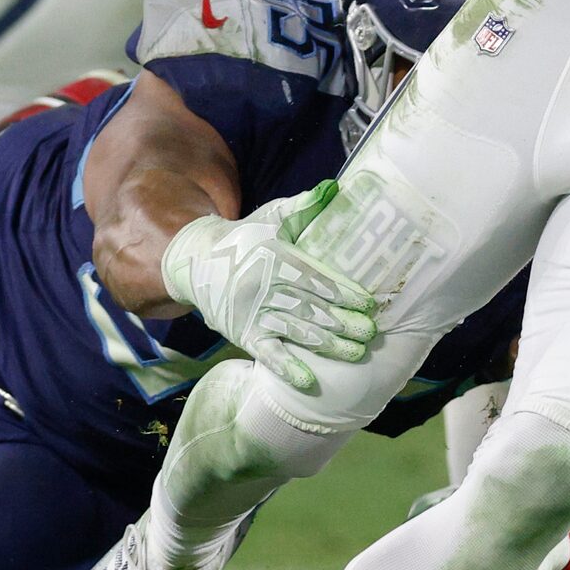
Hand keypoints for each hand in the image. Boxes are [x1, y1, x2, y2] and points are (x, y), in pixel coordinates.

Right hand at [159, 182, 377, 393]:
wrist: (197, 261)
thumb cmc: (246, 237)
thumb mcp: (272, 217)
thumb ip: (304, 206)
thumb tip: (335, 188)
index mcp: (275, 258)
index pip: (315, 278)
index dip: (343, 292)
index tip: (370, 303)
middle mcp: (265, 288)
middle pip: (311, 308)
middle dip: (343, 322)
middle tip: (372, 333)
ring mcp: (253, 314)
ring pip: (297, 331)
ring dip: (328, 345)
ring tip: (356, 354)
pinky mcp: (243, 335)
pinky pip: (268, 354)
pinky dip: (287, 369)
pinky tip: (309, 381)